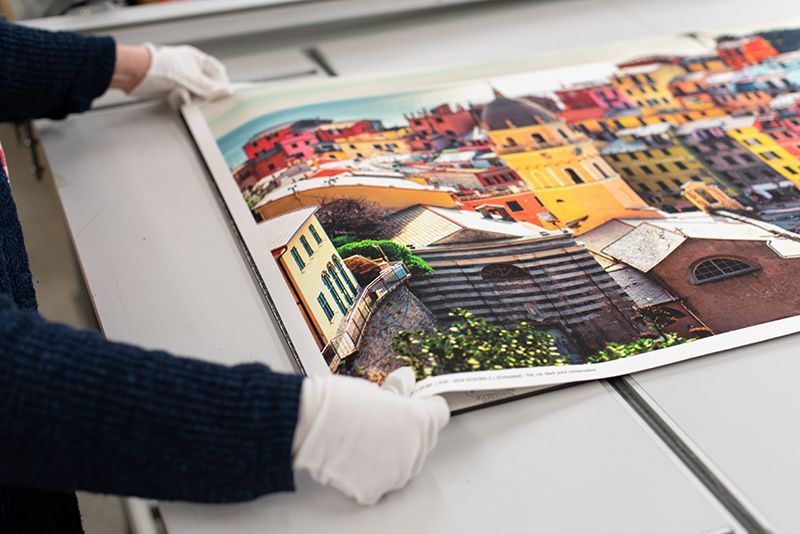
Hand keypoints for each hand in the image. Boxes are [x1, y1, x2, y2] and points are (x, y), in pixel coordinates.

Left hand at [112, 43, 230, 100]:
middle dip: (203, 94)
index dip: (222, 82)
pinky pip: (181, 98)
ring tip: (182, 96)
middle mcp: (188, 68)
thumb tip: (225, 91)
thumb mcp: (190, 78)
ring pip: (193, 93)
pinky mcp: (169, 88)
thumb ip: (209, 87)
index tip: (225, 94)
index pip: (216, 70)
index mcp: (195, 58)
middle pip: (205, 84)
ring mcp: (178, 78)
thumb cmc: (160, 67)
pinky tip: (172, 98)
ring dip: (189, 98)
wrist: (136, 72)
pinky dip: (178, 101)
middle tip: (204, 100)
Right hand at [292, 367, 449, 504]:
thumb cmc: (338, 403)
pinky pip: (381, 483)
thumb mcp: (376, 388)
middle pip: (423, 441)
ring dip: (391, 455)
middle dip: (408, 433)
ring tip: (364, 440)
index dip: (425, 407)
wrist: (310, 423)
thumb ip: (399, 393)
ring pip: (403, 465)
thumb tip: (407, 382)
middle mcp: (414, 449)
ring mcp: (396, 473)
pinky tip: (354, 457)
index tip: (417, 405)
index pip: (439, 414)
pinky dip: (369, 474)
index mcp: (419, 420)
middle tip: (382, 423)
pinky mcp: (375, 490)